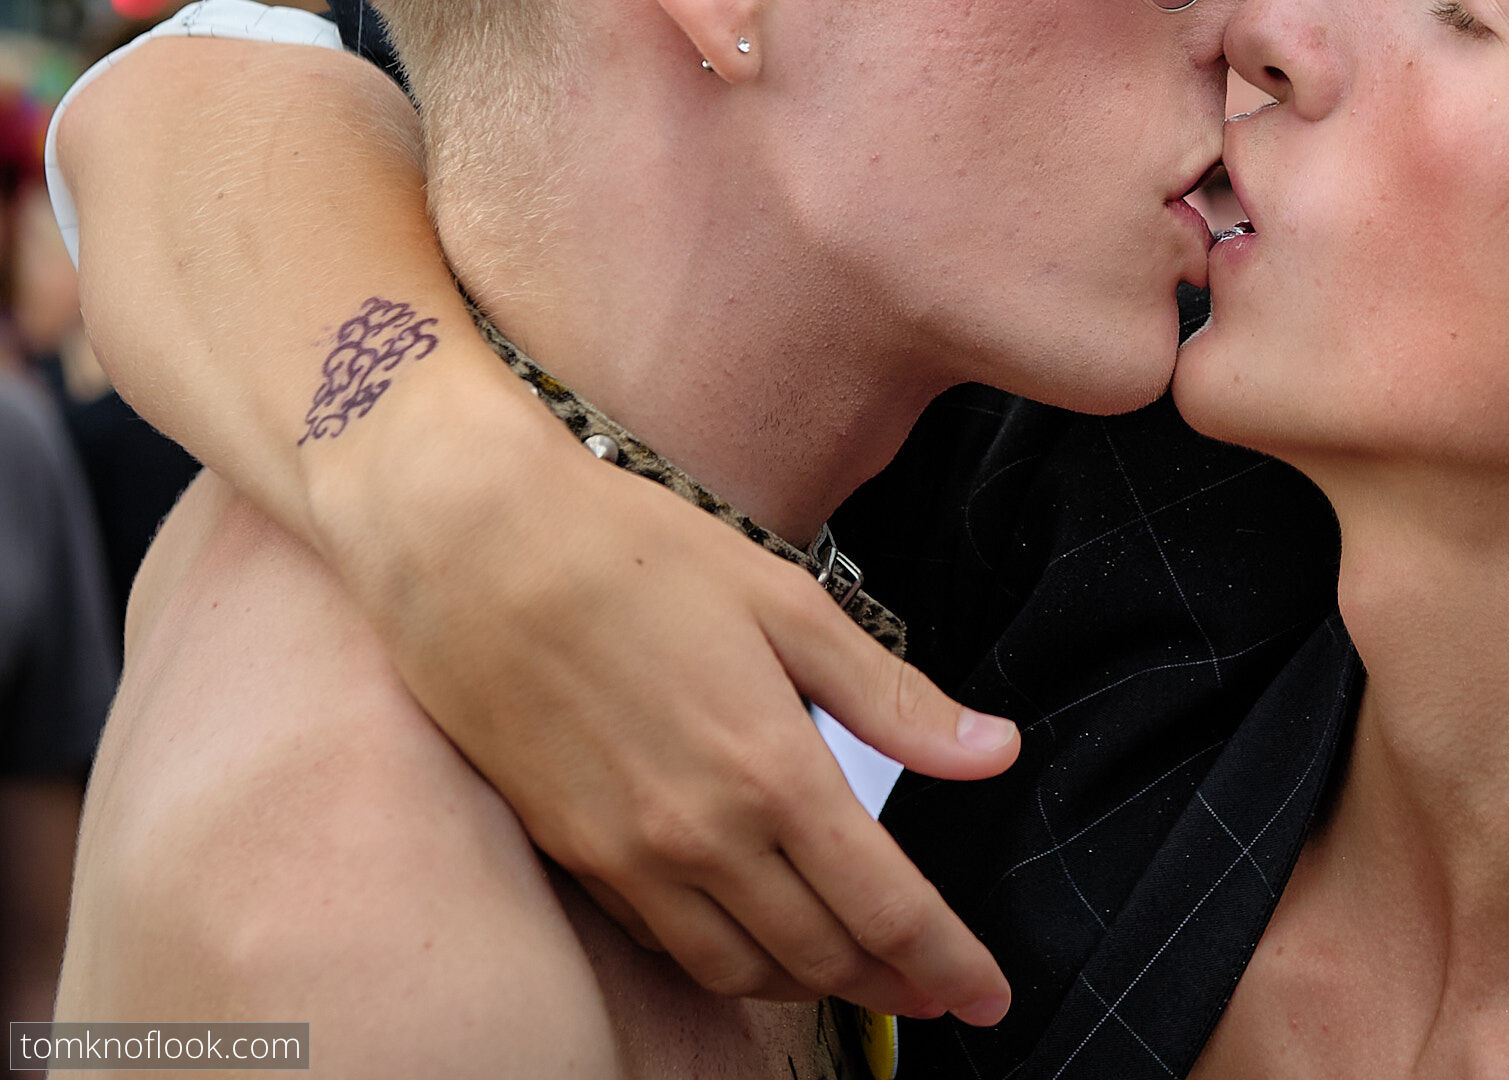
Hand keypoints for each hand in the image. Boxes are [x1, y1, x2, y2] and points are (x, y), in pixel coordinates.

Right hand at [306, 378, 1019, 1020]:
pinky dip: (725, 960)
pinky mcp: (574, 853)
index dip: (947, 962)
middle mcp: (700, 835)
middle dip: (891, 983)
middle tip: (937, 993)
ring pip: (740, 967)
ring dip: (811, 985)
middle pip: (819, 953)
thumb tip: (996, 753)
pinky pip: (666, 942)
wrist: (476, 549)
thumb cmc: (641, 554)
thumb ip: (893, 698)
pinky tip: (752, 940)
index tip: (988, 997)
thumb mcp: (790, 604)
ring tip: (860, 978)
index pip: (885, 906)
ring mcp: (628, 856)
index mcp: (771, 770)